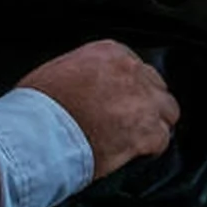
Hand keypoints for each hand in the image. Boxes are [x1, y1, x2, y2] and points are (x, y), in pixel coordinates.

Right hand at [17, 40, 180, 178]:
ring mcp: (143, 101)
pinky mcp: (146, 131)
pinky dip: (152, 148)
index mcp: (110, 53)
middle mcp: (132, 72)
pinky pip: (163, 139)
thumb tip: (83, 86)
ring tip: (139, 138)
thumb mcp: (57, 70)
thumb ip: (82, 71)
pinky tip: (139, 154)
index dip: (131, 87)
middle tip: (132, 120)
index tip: (122, 100)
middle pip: (155, 86)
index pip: (135, 66)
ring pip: (168, 111)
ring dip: (155, 124)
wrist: (39, 132)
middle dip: (147, 103)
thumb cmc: (38, 104)